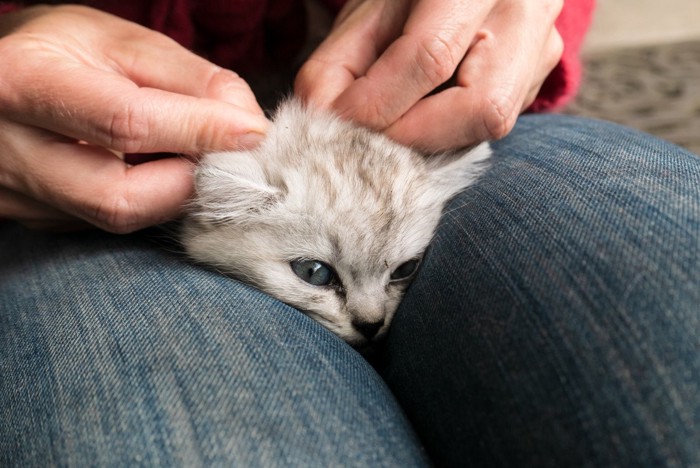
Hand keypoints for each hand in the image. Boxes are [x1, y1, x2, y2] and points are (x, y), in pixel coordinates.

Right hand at [0, 5, 268, 231]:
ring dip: (175, 192)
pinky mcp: (37, 221)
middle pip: (122, 199)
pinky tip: (152, 171)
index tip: (254, 132)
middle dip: (191, 181)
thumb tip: (247, 124)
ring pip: (121, 220)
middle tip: (221, 153)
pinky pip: (110, 225)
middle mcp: (10, 152)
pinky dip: (151, 201)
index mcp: (23, 83)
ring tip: (185, 153)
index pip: (127, 122)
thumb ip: (188, 78)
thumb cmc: (58, 50)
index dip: (202, 131)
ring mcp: (20, 197)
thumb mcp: (118, 40)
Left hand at [296, 0, 562, 151]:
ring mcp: (542, 48)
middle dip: (414, 137)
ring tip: (395, 126)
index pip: (429, 57)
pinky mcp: (540, 78)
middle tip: (369, 139)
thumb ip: (339, 64)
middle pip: (481, 108)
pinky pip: (493, 123)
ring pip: (494, 124)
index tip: (338, 125)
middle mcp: (525, 12)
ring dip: (433, 140)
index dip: (377, 104)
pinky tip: (426, 115)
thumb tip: (322, 119)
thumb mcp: (369, 10)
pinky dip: (448, 132)